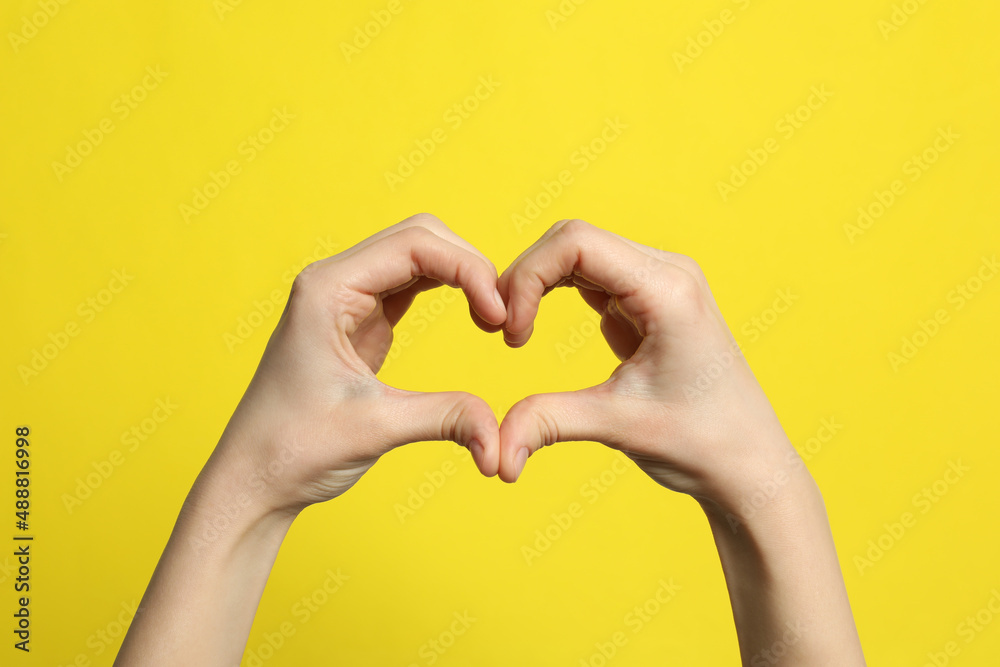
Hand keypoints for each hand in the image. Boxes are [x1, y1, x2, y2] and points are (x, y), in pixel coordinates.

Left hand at [204, 214, 507, 513]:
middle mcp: (334, 282)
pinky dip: (448, 292)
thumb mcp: (374, 429)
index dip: (468, 270)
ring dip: (461, 276)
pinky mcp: (359, 322)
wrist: (253, 478)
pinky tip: (473, 316)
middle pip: (419, 237)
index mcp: (326, 289)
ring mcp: (347, 299)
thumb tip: (501, 436)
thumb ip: (444, 418)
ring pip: (418, 256)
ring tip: (493, 317)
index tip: (498, 316)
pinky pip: (411, 285)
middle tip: (501, 316)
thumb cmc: (291, 449)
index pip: (414, 244)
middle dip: (469, 266)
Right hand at [496, 219, 794, 506]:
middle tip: (502, 332)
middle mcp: (667, 273)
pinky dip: (556, 294)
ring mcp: (660, 283)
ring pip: (579, 254)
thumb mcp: (619, 426)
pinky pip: (592, 278)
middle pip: (573, 240)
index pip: (576, 242)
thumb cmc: (702, 442)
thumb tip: (495, 452)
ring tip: (515, 332)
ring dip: (538, 285)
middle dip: (526, 278)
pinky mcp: (650, 301)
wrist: (749, 464)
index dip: (527, 276)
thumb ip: (550, 423)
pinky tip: (537, 328)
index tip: (510, 333)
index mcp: (667, 289)